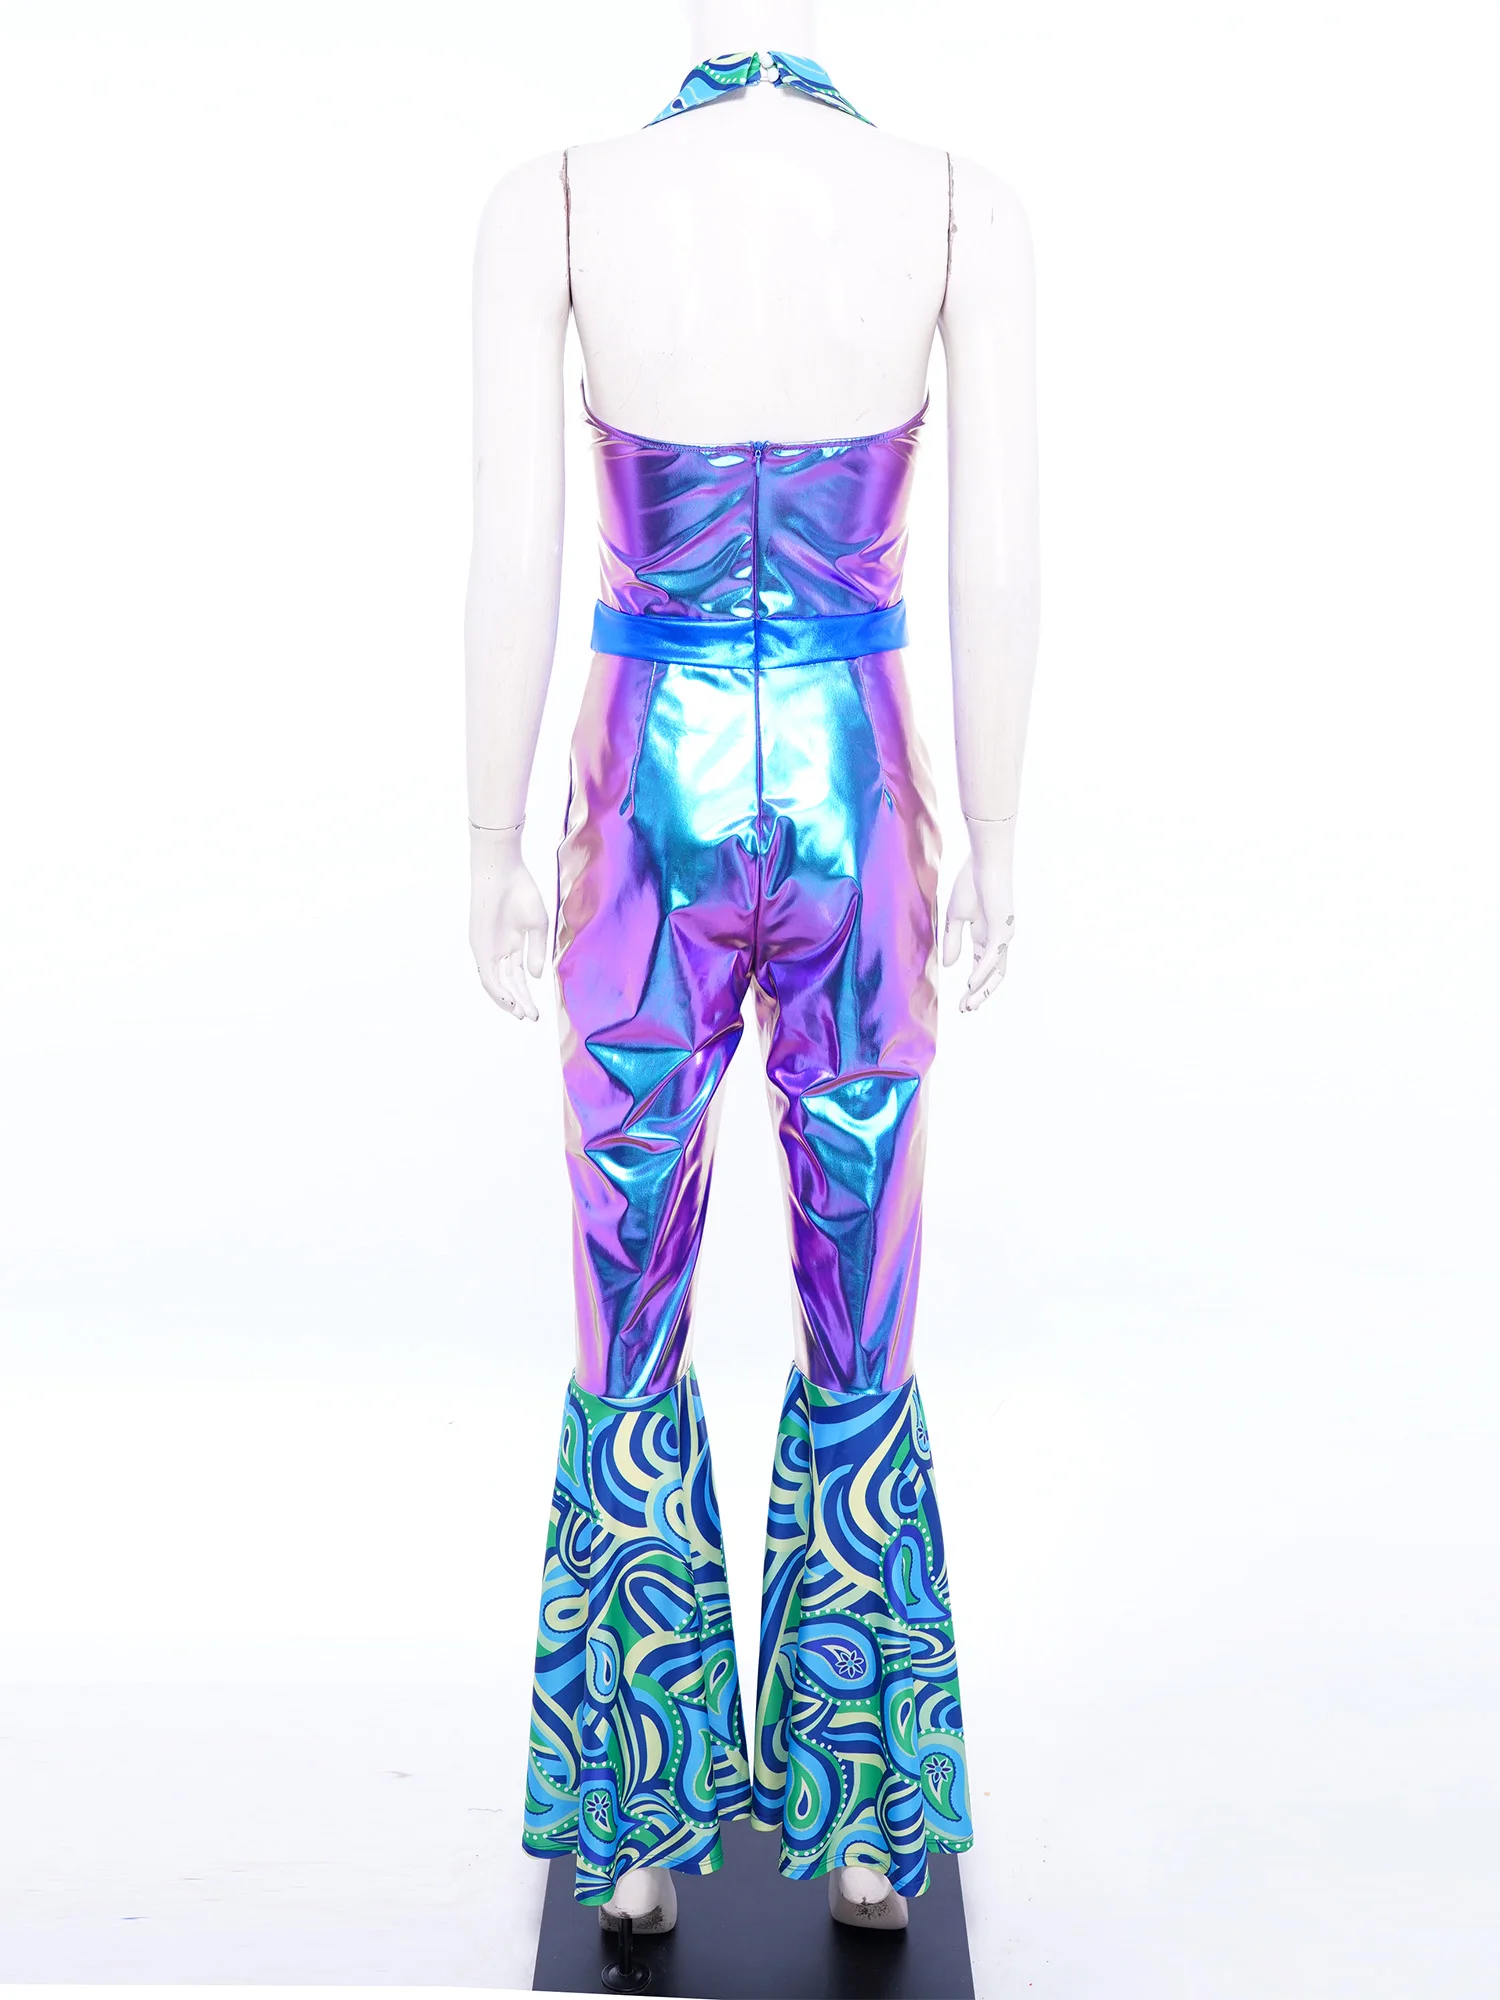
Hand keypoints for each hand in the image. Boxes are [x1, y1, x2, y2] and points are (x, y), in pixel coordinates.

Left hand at [468, 826, 548, 1021]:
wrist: (502, 871)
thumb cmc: (521, 891)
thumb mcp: (537, 925)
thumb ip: (536, 952)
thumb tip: (536, 977)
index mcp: (511, 945)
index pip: (517, 977)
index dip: (527, 995)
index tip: (537, 1011)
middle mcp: (497, 950)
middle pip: (507, 984)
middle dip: (520, 1002)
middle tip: (533, 1017)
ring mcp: (486, 949)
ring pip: (496, 984)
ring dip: (509, 1001)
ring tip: (522, 1014)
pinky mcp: (479, 945)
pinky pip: (487, 975)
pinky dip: (497, 990)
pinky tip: (510, 1001)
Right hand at [941, 821, 1015, 1012]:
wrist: (984, 862)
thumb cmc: (971, 883)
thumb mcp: (955, 917)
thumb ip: (953, 941)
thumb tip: (949, 966)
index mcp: (986, 936)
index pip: (980, 967)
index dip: (972, 986)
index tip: (960, 1003)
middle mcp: (998, 940)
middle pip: (992, 975)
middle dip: (979, 994)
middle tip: (965, 1010)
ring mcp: (1002, 936)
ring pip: (996, 971)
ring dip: (982, 990)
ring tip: (969, 1005)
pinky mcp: (1003, 930)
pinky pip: (992, 957)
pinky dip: (982, 972)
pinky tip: (970, 984)